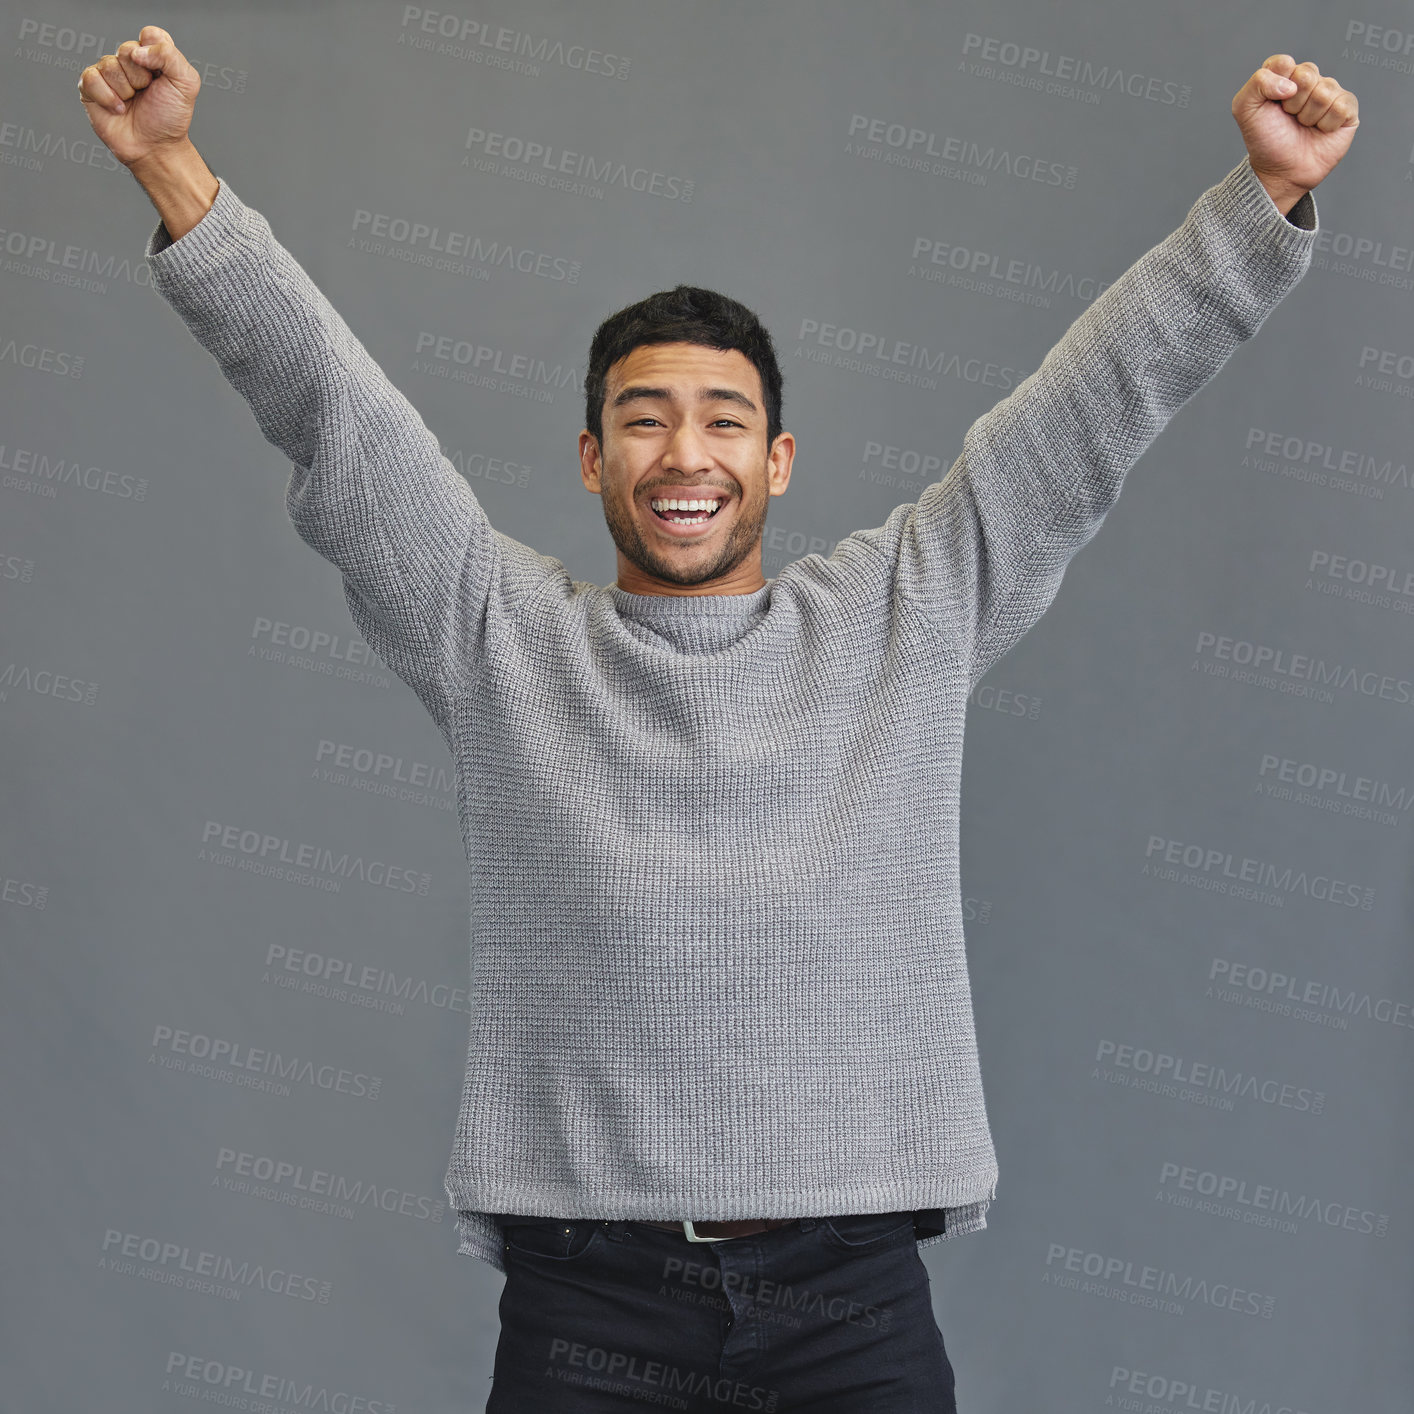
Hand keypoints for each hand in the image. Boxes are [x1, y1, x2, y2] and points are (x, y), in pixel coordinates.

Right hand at [77, 25, 200, 168]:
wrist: (155, 148)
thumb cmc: (170, 118)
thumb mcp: (186, 84)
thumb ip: (169, 55)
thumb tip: (137, 51)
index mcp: (153, 56)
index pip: (150, 35)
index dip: (155, 54)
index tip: (161, 75)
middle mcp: (129, 61)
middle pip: (127, 49)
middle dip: (141, 77)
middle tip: (147, 94)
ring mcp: (109, 73)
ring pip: (109, 65)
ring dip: (126, 90)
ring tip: (133, 104)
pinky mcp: (90, 87)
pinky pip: (91, 78)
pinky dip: (108, 98)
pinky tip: (119, 109)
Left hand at [1232, 56, 1358, 211]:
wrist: (1280, 171)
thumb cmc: (1265, 140)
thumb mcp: (1245, 109)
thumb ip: (1258, 82)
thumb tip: (1291, 83)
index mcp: (1284, 76)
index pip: (1283, 63)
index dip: (1276, 86)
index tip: (1271, 105)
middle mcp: (1308, 81)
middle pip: (1307, 74)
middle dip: (1293, 102)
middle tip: (1288, 118)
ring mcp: (1330, 93)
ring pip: (1324, 91)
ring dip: (1308, 115)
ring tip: (1303, 126)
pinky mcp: (1347, 109)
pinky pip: (1341, 105)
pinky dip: (1327, 123)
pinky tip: (1321, 131)